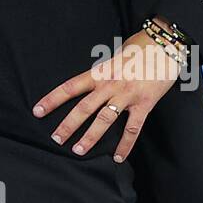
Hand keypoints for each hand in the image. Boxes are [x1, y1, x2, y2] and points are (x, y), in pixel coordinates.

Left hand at [32, 28, 182, 161]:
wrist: (165, 44)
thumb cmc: (140, 46)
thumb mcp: (115, 55)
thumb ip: (104, 70)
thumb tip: (95, 80)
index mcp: (100, 72)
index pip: (70, 87)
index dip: (52, 100)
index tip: (38, 111)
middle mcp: (110, 85)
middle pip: (84, 108)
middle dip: (68, 125)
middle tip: (56, 139)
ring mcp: (127, 95)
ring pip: (104, 120)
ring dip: (90, 137)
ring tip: (78, 151)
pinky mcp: (144, 104)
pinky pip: (132, 128)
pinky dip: (125, 144)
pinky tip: (117, 157)